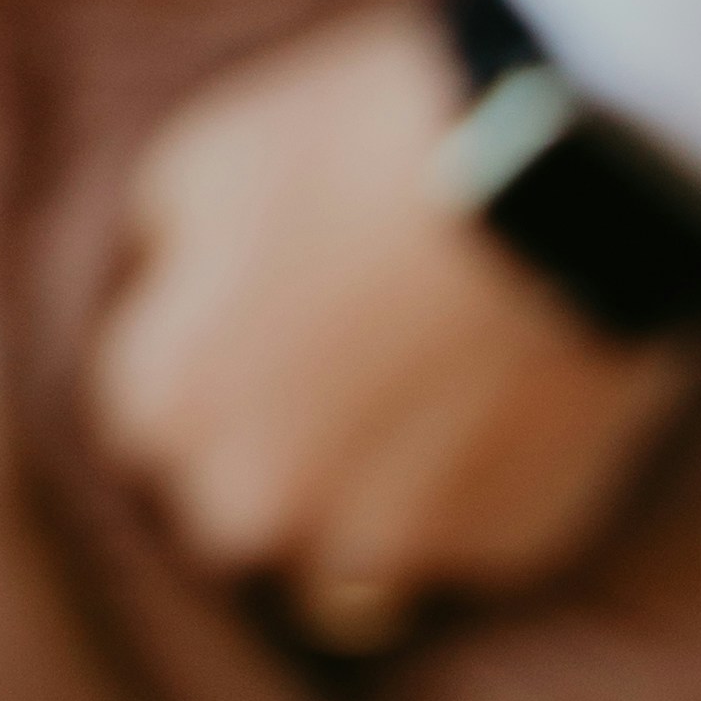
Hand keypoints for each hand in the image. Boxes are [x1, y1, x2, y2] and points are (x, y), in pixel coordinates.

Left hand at [84, 0, 694, 648]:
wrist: (550, 172)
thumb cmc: (360, 143)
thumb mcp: (208, 155)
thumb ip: (168, 254)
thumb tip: (170, 290)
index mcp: (172, 407)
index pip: (150, 423)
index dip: (199, 363)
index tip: (251, 317)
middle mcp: (259, 504)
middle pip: (239, 506)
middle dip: (272, 450)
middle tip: (339, 360)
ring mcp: (386, 543)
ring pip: (351, 557)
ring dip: (369, 494)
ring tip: (422, 390)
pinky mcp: (501, 551)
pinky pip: (466, 540)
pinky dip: (473, 487)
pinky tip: (499, 398)